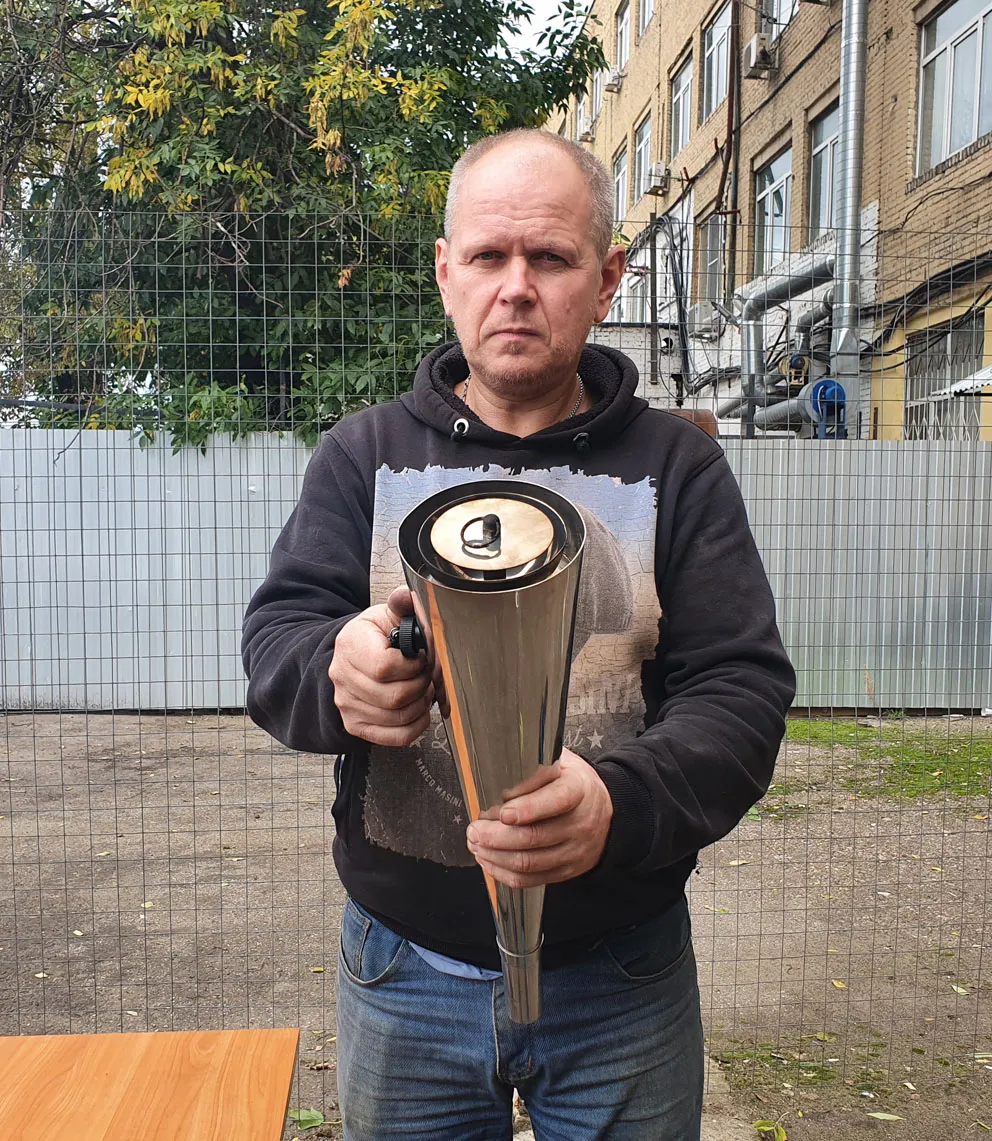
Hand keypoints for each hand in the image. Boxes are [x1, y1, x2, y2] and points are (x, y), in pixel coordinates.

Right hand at [329, 587, 433, 746]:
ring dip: (420, 705)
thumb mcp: (386, 615)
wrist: (351, 657)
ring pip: (397, 718)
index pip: (385, 667)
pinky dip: (416, 726)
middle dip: (421, 686)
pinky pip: (395, 737)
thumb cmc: (374, 637)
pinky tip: (420, 710)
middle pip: (394, 697)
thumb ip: (400, 605)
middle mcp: (343, 677)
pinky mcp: (356, 724)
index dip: (412, 666)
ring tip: (424, 689)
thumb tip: (404, 595)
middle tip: (426, 675)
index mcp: (351, 645)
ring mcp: (347, 704)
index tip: (420, 658)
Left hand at [465, 748, 613, 887]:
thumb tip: (500, 774)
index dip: (528, 808)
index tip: (504, 812)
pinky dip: (503, 872)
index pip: (556, 801)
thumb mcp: (561, 763)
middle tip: (474, 829)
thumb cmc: (575, 784)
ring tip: (476, 843)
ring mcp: (573, 851)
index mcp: (579, 790)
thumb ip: (535, 766)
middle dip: (496, 836)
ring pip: (528, 862)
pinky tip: (488, 860)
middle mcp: (579, 823)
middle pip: (534, 837)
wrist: (606, 811)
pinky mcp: (565, 871)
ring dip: (494, 855)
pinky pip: (529, 880)